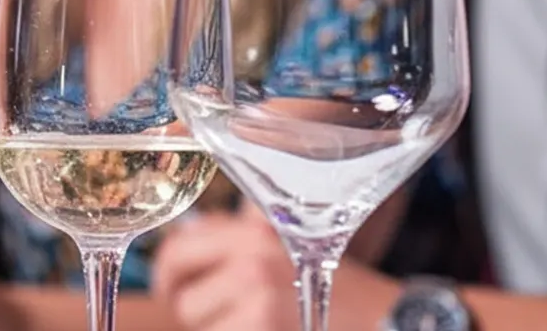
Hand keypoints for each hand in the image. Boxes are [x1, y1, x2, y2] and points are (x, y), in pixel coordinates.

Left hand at [154, 208, 402, 330]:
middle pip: (177, 282)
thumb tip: (186, 242)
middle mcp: (251, 249)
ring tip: (247, 322)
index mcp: (251, 227)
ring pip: (192, 316)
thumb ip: (239, 236)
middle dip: (184, 303)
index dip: (167, 272)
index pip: (178, 245)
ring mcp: (256, 287)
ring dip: (212, 327)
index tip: (172, 288)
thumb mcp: (287, 244)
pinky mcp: (261, 320)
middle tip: (202, 314)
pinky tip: (260, 330)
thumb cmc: (329, 287)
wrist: (379, 316)